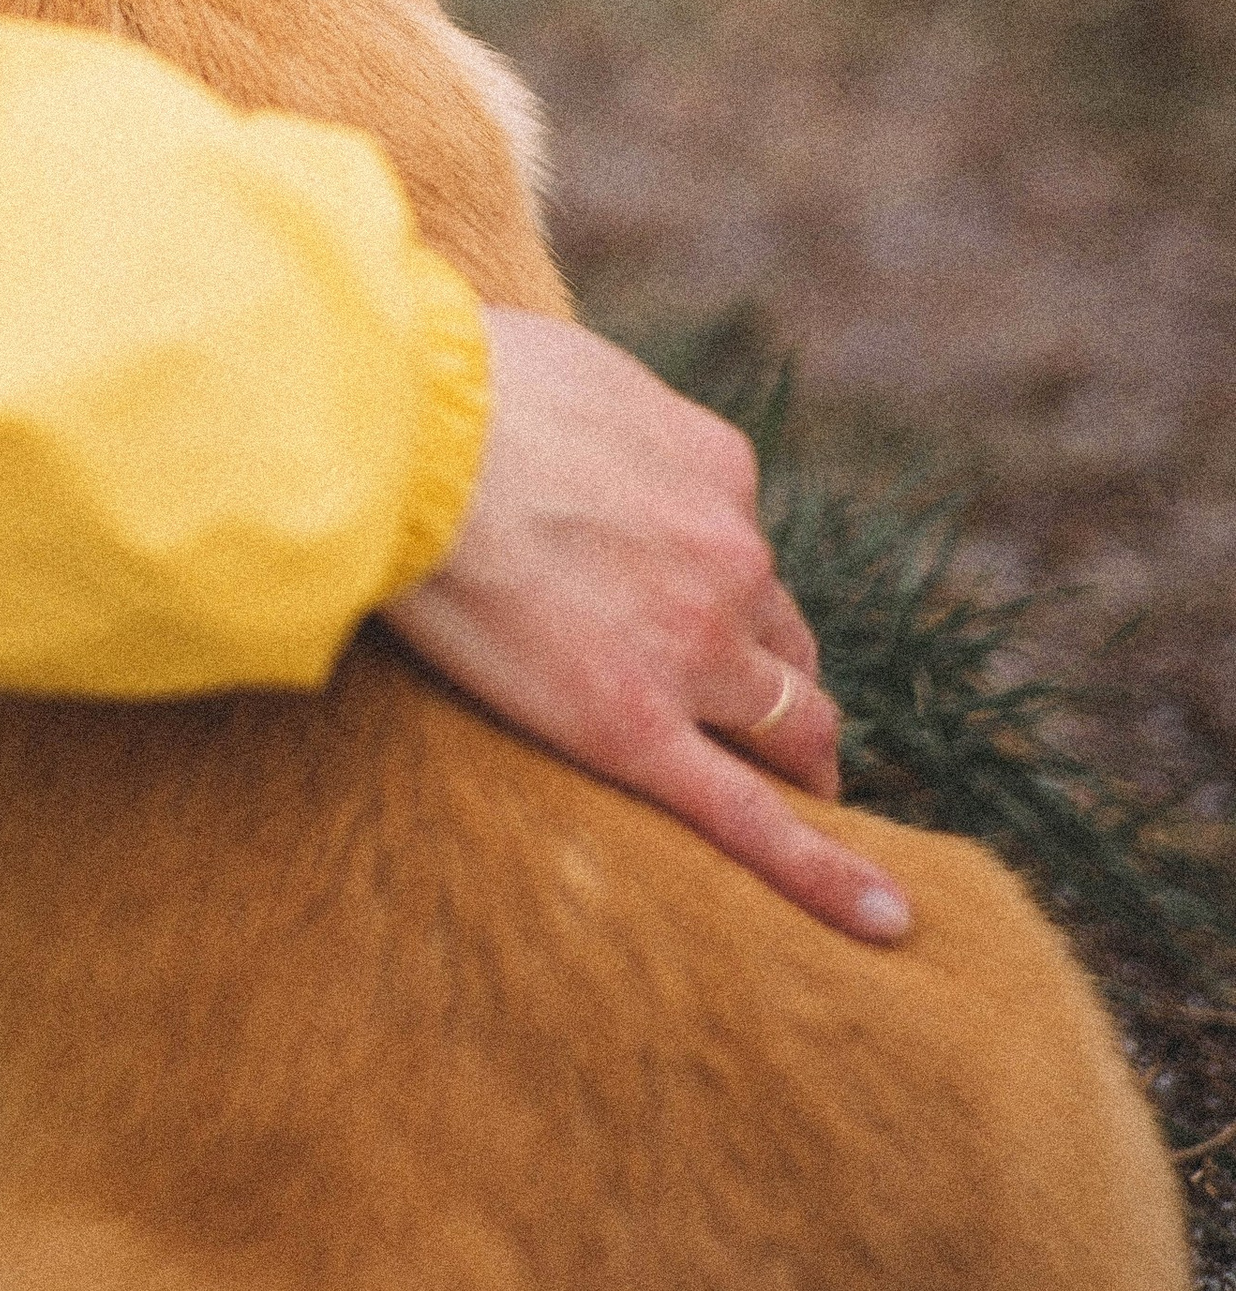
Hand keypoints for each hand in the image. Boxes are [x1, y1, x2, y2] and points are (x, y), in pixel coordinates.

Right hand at [384, 309, 910, 943]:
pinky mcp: (637, 728)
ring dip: (791, 752)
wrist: (404, 434)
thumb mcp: (568, 369)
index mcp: (718, 471)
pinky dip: (827, 873)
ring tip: (795, 800)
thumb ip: (605, 423)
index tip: (697, 618)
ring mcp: (694, 647)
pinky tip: (885, 921)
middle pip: (781, 644)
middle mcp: (730, 556)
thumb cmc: (452, 388)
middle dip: (774, 682)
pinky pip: (749, 818)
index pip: (743, 552)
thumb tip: (576, 429)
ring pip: (784, 720)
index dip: (725, 595)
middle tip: (750, 722)